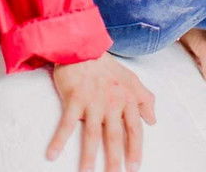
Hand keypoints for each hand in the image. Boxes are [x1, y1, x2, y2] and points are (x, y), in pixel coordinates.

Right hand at [47, 51, 156, 171]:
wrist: (82, 46)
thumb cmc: (105, 65)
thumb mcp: (131, 78)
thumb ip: (145, 98)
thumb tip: (153, 120)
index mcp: (126, 98)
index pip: (134, 128)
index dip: (135, 149)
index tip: (134, 168)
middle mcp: (111, 101)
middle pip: (114, 136)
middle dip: (115, 160)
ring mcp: (92, 100)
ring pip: (91, 134)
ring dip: (88, 157)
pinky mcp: (74, 97)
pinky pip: (66, 123)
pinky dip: (59, 140)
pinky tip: (52, 154)